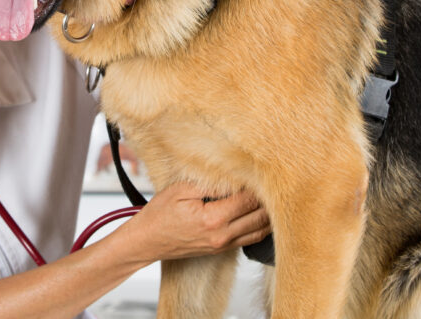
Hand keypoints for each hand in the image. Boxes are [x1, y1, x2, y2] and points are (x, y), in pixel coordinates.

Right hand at [119, 182, 270, 263]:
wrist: (147, 241)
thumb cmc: (160, 214)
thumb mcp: (180, 190)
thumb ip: (210, 184)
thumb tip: (234, 176)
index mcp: (213, 218)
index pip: (248, 199)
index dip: (258, 184)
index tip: (263, 171)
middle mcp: (222, 235)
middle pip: (259, 216)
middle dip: (269, 198)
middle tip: (272, 181)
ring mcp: (223, 245)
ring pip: (260, 230)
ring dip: (269, 213)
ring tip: (271, 195)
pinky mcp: (222, 249)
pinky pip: (251, 239)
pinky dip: (261, 226)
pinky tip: (262, 212)